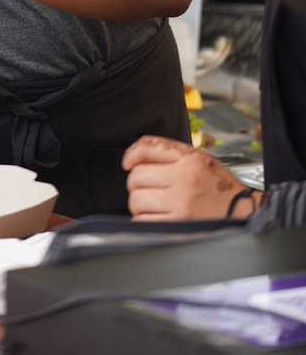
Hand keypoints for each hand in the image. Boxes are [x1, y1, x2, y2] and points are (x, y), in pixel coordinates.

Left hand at [122, 135, 253, 220]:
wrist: (244, 214)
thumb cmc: (220, 188)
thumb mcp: (200, 160)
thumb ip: (170, 154)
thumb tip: (133, 159)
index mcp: (189, 158)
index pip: (148, 147)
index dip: (131, 155)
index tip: (127, 163)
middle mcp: (184, 179)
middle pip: (137, 177)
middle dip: (136, 184)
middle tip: (147, 189)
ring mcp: (180, 204)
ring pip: (137, 200)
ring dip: (139, 204)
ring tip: (153, 205)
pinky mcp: (177, 226)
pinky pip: (143, 222)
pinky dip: (144, 221)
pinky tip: (156, 218)